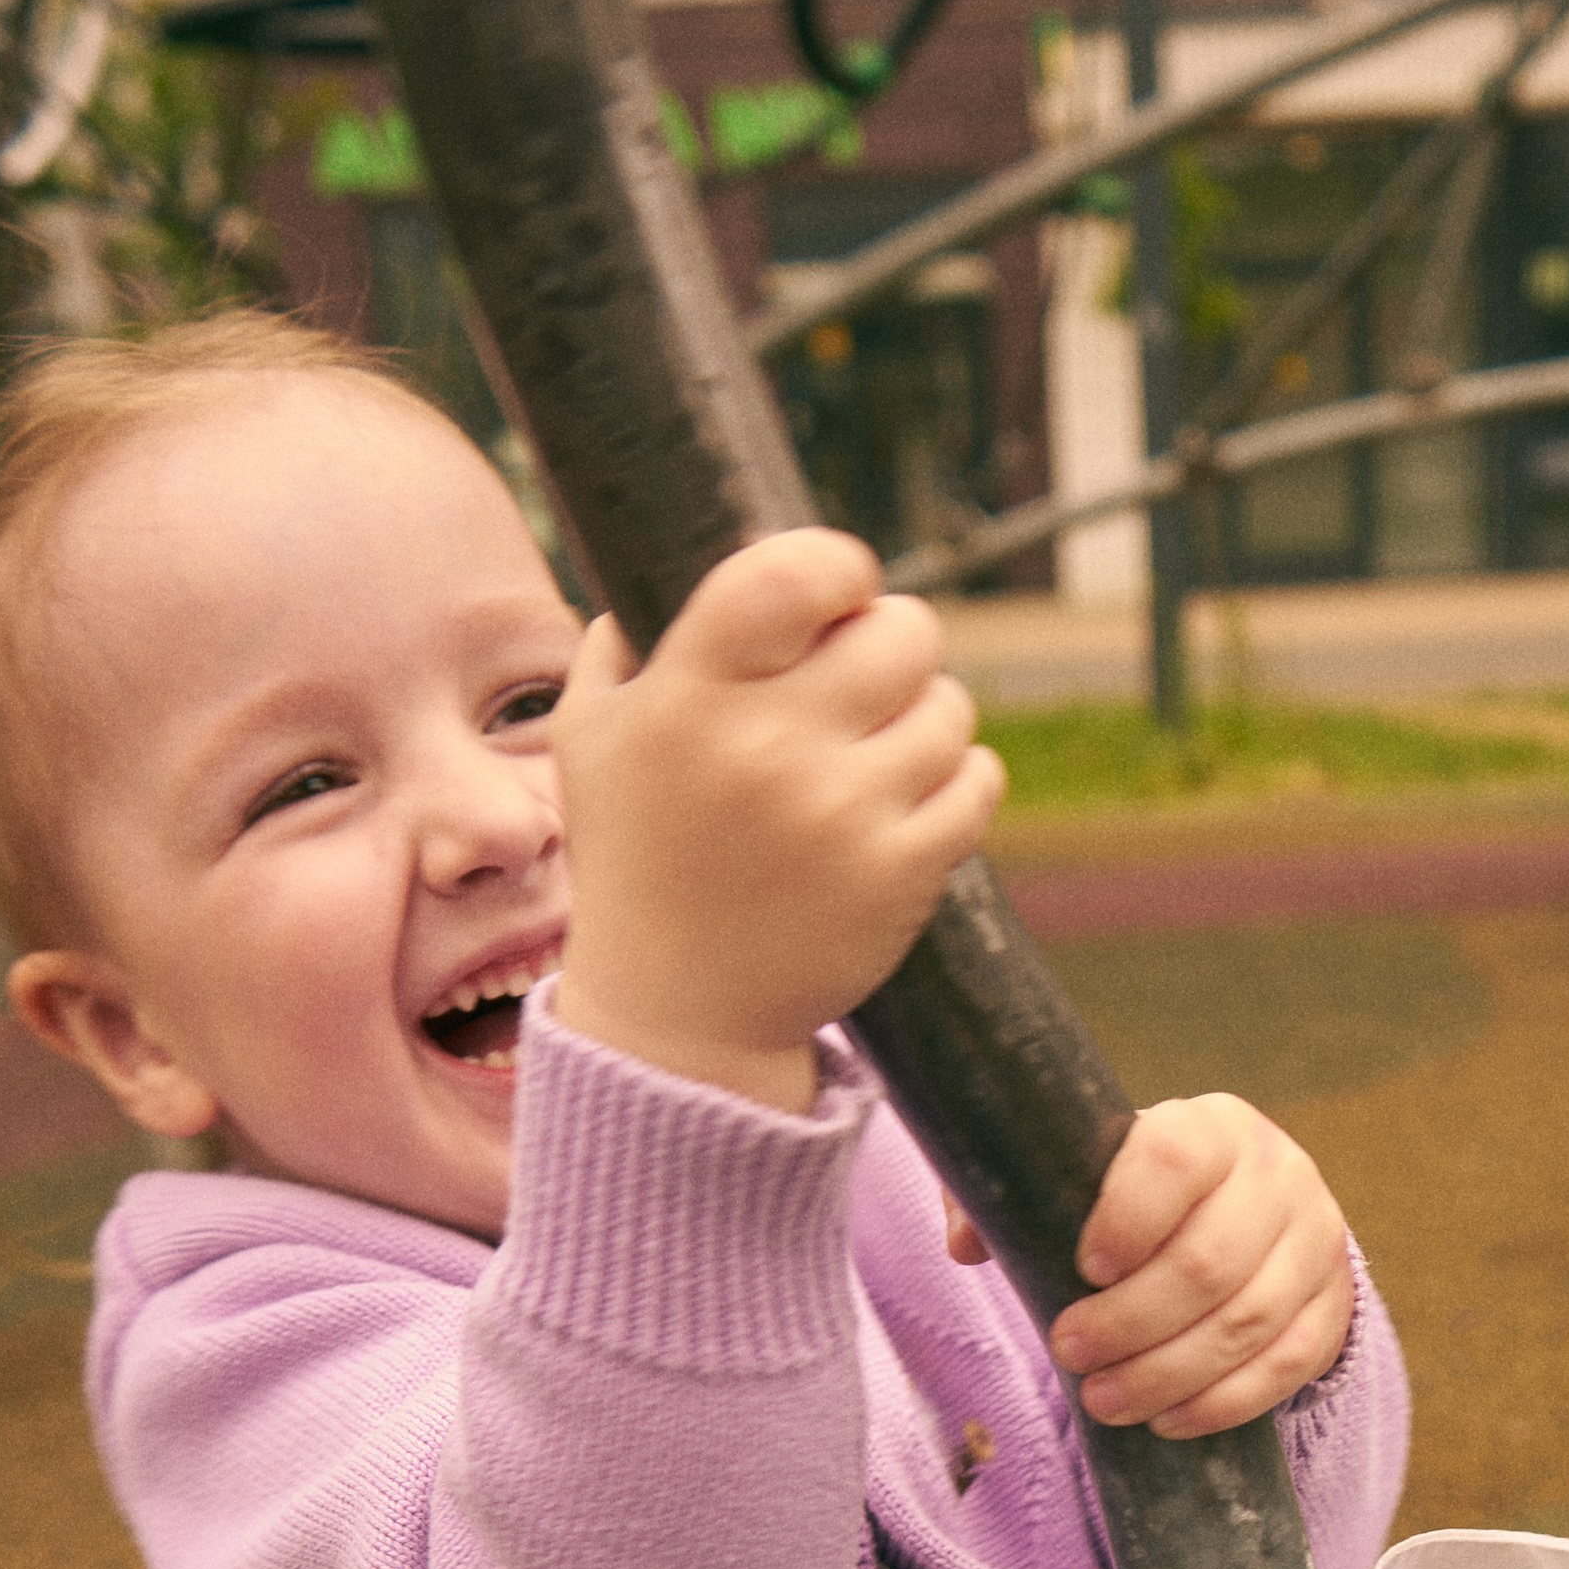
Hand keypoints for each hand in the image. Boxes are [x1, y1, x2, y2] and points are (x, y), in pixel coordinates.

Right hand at [549, 529, 1003, 1111]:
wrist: (676, 1014)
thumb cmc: (636, 857)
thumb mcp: (591, 740)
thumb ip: (621, 642)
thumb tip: (669, 554)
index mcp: (686, 698)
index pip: (794, 575)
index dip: (839, 567)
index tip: (840, 590)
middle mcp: (766, 751)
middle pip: (902, 630)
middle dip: (893, 641)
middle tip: (867, 676)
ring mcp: (840, 818)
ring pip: (950, 706)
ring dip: (926, 717)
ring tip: (880, 749)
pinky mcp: (898, 877)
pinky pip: (977, 782)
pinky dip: (958, 781)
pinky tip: (910, 798)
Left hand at [945, 1095, 1354, 1437]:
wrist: (1234, 1214)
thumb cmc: (1131, 1199)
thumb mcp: (1074, 1178)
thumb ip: (1007, 1195)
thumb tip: (966, 1245)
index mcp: (1211, 1127)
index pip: (1175, 1160)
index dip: (1126, 1218)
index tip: (1082, 1269)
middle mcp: (1278, 1173)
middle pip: (1209, 1260)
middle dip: (1131, 1322)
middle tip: (1069, 1354)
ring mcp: (1316, 1239)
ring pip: (1248, 1321)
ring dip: (1168, 1374)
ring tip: (1104, 1403)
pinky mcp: (1332, 1303)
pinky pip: (1289, 1364)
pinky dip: (1225, 1402)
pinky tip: (1169, 1421)